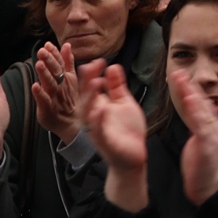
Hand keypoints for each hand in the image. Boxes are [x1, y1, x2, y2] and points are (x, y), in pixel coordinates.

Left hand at [33, 42, 80, 143]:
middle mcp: (62, 86)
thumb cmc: (70, 100)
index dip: (54, 53)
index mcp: (67, 78)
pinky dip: (40, 94)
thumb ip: (68, 62)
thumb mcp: (72, 79)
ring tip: (39, 64)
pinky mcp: (48, 109)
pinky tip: (35, 86)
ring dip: (45, 74)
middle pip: (56, 71)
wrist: (72, 124)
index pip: (61, 63)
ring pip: (51, 84)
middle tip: (42, 51)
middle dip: (49, 60)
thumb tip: (66, 45)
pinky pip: (44, 101)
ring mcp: (56, 97)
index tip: (47, 45)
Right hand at [77, 60, 148, 175]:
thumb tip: (113, 66)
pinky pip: (99, 131)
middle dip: (86, 82)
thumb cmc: (126, 130)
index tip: (98, 60)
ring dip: (90, 98)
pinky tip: (102, 109)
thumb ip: (117, 86)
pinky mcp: (105, 142)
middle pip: (85, 97)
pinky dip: (99, 121)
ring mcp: (97, 130)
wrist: (133, 156)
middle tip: (90, 66)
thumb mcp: (123, 103)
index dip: (91, 74)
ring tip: (94, 83)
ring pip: (88, 113)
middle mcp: (93, 117)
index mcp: (98, 107)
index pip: (90, 87)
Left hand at [170, 71, 217, 206]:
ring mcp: (213, 134)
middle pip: (201, 102)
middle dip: (190, 86)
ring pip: (202, 110)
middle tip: (178, 71)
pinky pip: (202, 125)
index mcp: (210, 125)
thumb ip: (198, 123)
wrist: (207, 187)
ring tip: (182, 81)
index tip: (179, 76)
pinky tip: (190, 101)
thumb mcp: (198, 140)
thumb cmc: (201, 165)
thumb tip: (195, 108)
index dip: (189, 88)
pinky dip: (197, 111)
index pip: (199, 103)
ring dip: (192, 94)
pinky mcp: (209, 144)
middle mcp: (214, 126)